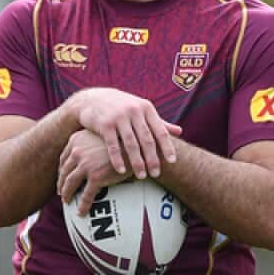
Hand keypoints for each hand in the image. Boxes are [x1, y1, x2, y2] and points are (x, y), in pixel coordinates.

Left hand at [57, 129, 132, 214]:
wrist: (137, 146)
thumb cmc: (124, 141)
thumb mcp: (102, 136)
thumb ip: (91, 143)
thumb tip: (90, 155)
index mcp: (77, 140)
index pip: (64, 158)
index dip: (61, 169)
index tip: (62, 177)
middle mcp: (78, 151)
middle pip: (64, 171)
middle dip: (61, 183)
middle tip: (62, 192)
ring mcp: (86, 165)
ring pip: (70, 183)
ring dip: (67, 194)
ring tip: (67, 201)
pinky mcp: (96, 177)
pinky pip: (86, 195)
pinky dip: (82, 205)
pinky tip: (81, 212)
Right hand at [67, 87, 181, 179]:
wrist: (93, 98)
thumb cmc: (123, 107)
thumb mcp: (142, 110)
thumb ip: (160, 122)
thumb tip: (180, 131)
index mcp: (147, 109)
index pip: (160, 131)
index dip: (167, 147)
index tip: (172, 161)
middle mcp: (134, 112)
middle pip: (147, 140)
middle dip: (152, 159)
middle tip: (156, 174)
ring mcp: (119, 117)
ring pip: (131, 144)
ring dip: (137, 162)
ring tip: (141, 176)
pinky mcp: (104, 124)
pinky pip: (112, 145)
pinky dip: (117, 159)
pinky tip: (122, 171)